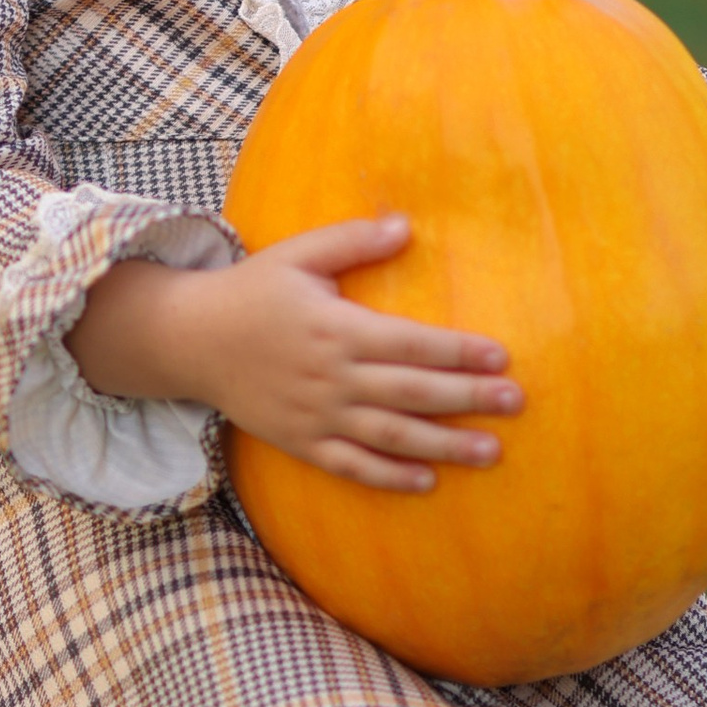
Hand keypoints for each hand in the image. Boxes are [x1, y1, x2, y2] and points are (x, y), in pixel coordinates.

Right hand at [69, 218, 519, 493]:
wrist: (190, 340)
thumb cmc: (252, 290)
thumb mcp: (298, 254)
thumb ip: (354, 241)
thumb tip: (407, 225)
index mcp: (337, 328)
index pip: (411, 343)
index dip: (458, 351)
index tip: (502, 357)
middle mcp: (331, 377)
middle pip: (412, 392)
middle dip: (468, 399)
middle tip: (517, 403)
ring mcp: (316, 415)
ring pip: (390, 437)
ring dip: (444, 446)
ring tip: (491, 452)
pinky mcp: (300, 442)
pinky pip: (350, 466)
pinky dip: (389, 477)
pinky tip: (427, 481)